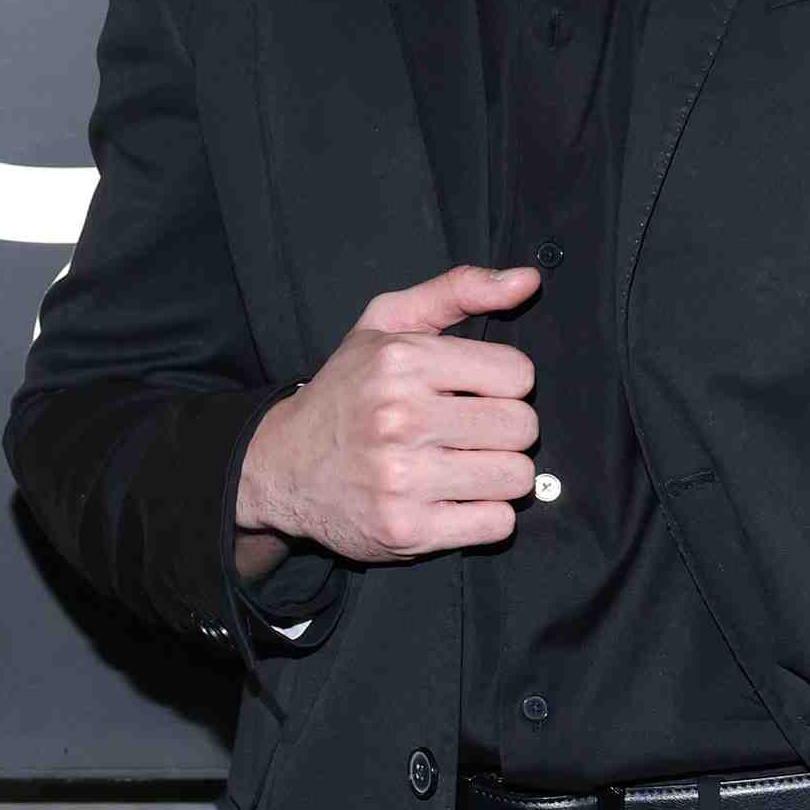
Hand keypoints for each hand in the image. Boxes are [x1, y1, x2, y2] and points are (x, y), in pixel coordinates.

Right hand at [232, 263, 541, 561]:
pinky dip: (483, 515)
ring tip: (461, 466)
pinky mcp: (407, 530)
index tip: (471, 393)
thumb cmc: (347, 391)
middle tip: (466, 433)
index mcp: (400, 360)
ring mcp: (401, 478)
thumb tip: (528, 280)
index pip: (518, 375)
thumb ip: (458, 290)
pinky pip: (497, 523)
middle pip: (522, 427)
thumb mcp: (388, 324)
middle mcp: (398, 417)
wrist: (281, 467)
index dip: (502, 385)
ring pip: (516, 478)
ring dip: (497, 476)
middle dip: (504, 431)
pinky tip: (451, 500)